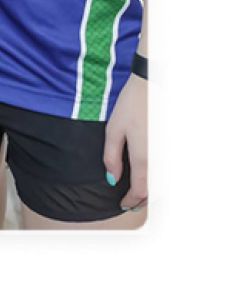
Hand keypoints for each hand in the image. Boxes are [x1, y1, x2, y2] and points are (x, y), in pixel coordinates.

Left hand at [103, 72, 168, 211]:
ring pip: (167, 183)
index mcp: (144, 157)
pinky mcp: (179, 146)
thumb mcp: (114, 128)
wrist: (156, 86)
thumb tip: (112, 180)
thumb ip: (111, 156)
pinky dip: (163, 179)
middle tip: (132, 204)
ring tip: (142, 192)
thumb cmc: (132, 105)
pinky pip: (173, 171)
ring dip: (154, 191)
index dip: (130, 201)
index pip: (139, 190)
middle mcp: (162, 159)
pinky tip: (154, 176)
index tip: (122, 204)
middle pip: (155, 191)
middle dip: (142, 201)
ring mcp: (174, 153)